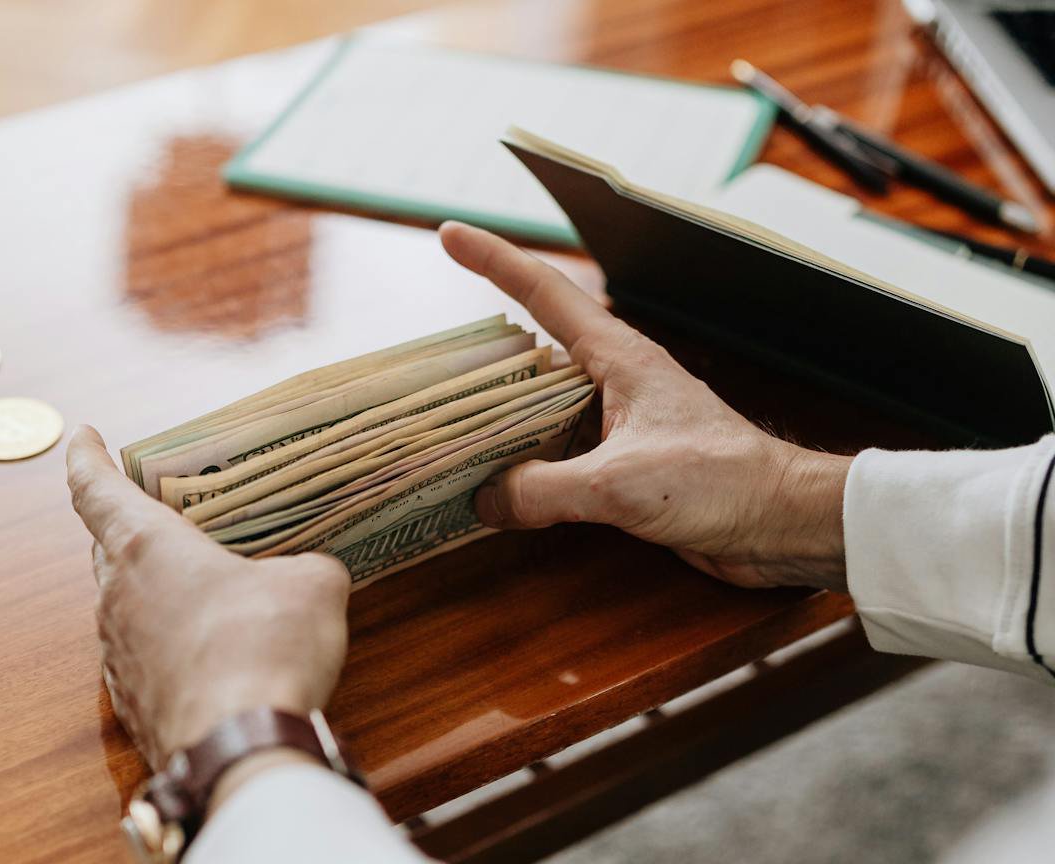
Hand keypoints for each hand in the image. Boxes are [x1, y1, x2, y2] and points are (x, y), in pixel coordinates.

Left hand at [66, 426, 350, 773]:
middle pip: (108, 547)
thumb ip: (305, 566)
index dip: (86, 457)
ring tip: (204, 591)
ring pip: (124, 605)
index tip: (83, 436)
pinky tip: (210, 656)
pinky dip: (167, 645)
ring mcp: (118, 655)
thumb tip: (310, 574)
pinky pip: (142, 657)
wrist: (240, 749)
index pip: (95, 489)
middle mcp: (118, 597)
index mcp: (147, 548)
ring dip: (154, 592)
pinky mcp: (132, 704)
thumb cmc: (266, 648)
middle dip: (130, 528)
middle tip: (163, 515)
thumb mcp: (311, 585)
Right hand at [439, 222, 850, 591]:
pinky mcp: (624, 462)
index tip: (450, 235)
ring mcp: (618, 421)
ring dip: (501, 417)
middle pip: (532, 351)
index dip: (494, 260)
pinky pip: (559, 451)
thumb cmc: (722, 480)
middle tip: (431, 362)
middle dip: (482, 353)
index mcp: (618, 357)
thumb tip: (485, 497)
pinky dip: (527, 462)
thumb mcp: (619, 483)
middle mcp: (614, 380)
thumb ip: (543, 489)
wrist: (780, 520)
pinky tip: (502, 484)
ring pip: (542, 406)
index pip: (544, 292)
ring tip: (450, 429)